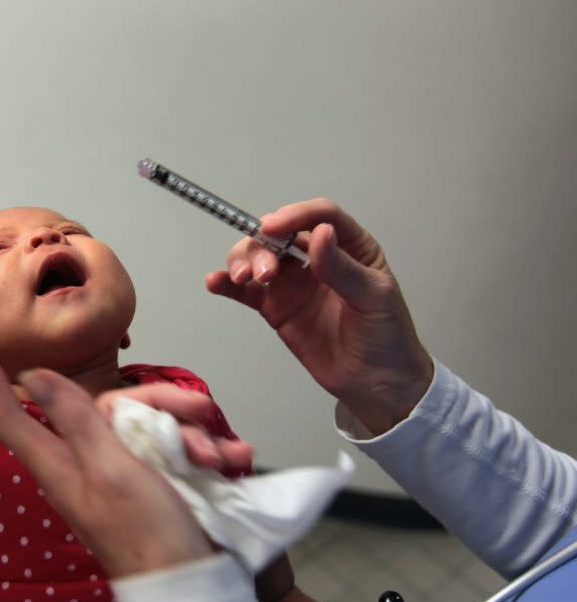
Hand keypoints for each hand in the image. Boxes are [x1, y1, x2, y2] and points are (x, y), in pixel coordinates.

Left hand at [0, 355, 238, 578]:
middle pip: (107, 408)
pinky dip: (201, 452)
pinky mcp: (151, 485)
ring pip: (148, 427)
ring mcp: (119, 476)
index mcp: (60, 465)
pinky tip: (230, 459)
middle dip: (159, 404)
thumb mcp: (108, 467)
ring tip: (218, 455)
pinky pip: (172, 452)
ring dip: (190, 434)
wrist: (190, 585)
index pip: (15, 422)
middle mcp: (84, 466)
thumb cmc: (144, 531)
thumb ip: (73, 418)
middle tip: (199, 408)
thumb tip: (32, 375)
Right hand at [205, 198, 433, 433]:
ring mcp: (294, 283)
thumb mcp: (373, 298)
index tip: (272, 227)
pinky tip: (215, 283)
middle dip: (263, 245)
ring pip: (259, 258)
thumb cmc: (387, 337)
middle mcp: (318, 258)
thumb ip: (342, 268)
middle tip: (262, 272)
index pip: (320, 217)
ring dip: (243, 261)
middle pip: (281, 235)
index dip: (295, 216)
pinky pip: (247, 291)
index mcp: (351, 247)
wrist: (376, 385)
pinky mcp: (277, 307)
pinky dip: (228, 285)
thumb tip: (319, 233)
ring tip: (241, 279)